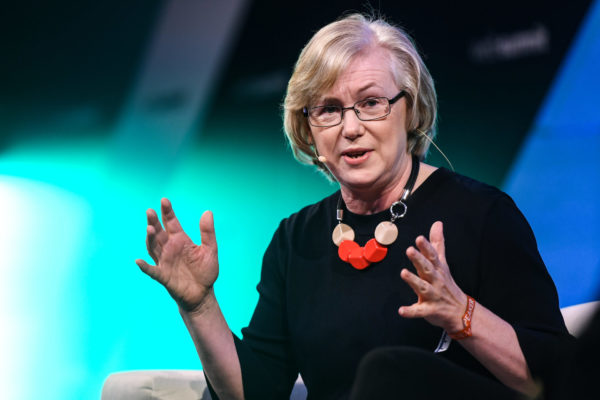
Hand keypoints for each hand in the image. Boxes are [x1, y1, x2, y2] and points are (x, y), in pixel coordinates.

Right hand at [136, 198, 218, 312]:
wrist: (203, 293)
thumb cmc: (205, 271)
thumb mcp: (210, 250)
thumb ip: (207, 232)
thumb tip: (207, 212)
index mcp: (180, 240)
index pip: (171, 223)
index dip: (167, 212)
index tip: (164, 200)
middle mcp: (170, 248)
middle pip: (159, 233)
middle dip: (154, 222)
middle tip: (150, 211)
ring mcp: (165, 261)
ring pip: (153, 248)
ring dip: (150, 239)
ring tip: (150, 228)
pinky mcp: (164, 276)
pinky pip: (152, 271)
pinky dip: (145, 267)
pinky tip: (139, 262)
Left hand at [398, 221, 466, 332]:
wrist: (460, 311)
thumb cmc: (446, 284)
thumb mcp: (442, 262)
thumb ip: (437, 243)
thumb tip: (437, 223)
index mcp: (437, 269)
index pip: (432, 256)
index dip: (426, 247)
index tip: (419, 238)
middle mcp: (435, 280)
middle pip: (427, 269)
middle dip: (419, 260)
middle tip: (410, 250)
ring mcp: (433, 296)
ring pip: (423, 288)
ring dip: (414, 281)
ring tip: (403, 273)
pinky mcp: (429, 310)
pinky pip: (419, 311)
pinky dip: (410, 311)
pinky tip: (401, 310)